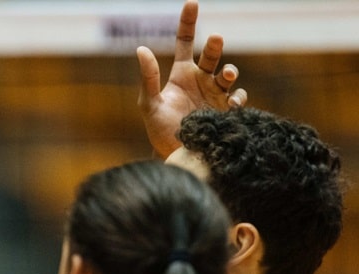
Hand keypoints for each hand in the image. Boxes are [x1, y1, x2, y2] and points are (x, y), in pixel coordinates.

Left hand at [138, 0, 248, 156]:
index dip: (188, 22)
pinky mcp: (227, 110)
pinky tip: (232, 103)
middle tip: (215, 39)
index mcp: (182, 73)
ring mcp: (216, 93)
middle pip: (211, 54)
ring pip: (228, 73)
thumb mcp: (149, 104)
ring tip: (225, 73)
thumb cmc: (159, 128)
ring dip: (229, 70)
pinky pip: (237, 98)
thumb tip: (141, 49)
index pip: (186, 41)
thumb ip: (148, 78)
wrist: (175, 154)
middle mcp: (201, 79)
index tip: (192, 3)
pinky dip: (237, 98)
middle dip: (214, 46)